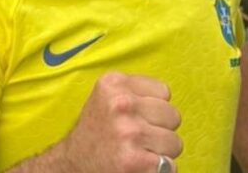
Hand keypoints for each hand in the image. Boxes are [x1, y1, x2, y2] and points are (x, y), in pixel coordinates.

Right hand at [55, 72, 181, 172]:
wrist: (72, 164)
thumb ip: (135, 91)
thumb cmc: (96, 133)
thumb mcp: (107, 97)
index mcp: (114, 84)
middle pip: (173, 116)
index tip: (136, 117)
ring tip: (138, 152)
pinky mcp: (136, 161)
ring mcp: (129, 132)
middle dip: (160, 129)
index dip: (153, 109)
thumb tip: (168, 99)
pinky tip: (140, 166)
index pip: (164, 92)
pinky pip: (171, 165)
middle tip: (137, 138)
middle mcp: (121, 105)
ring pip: (175, 142)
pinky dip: (159, 170)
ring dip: (161, 152)